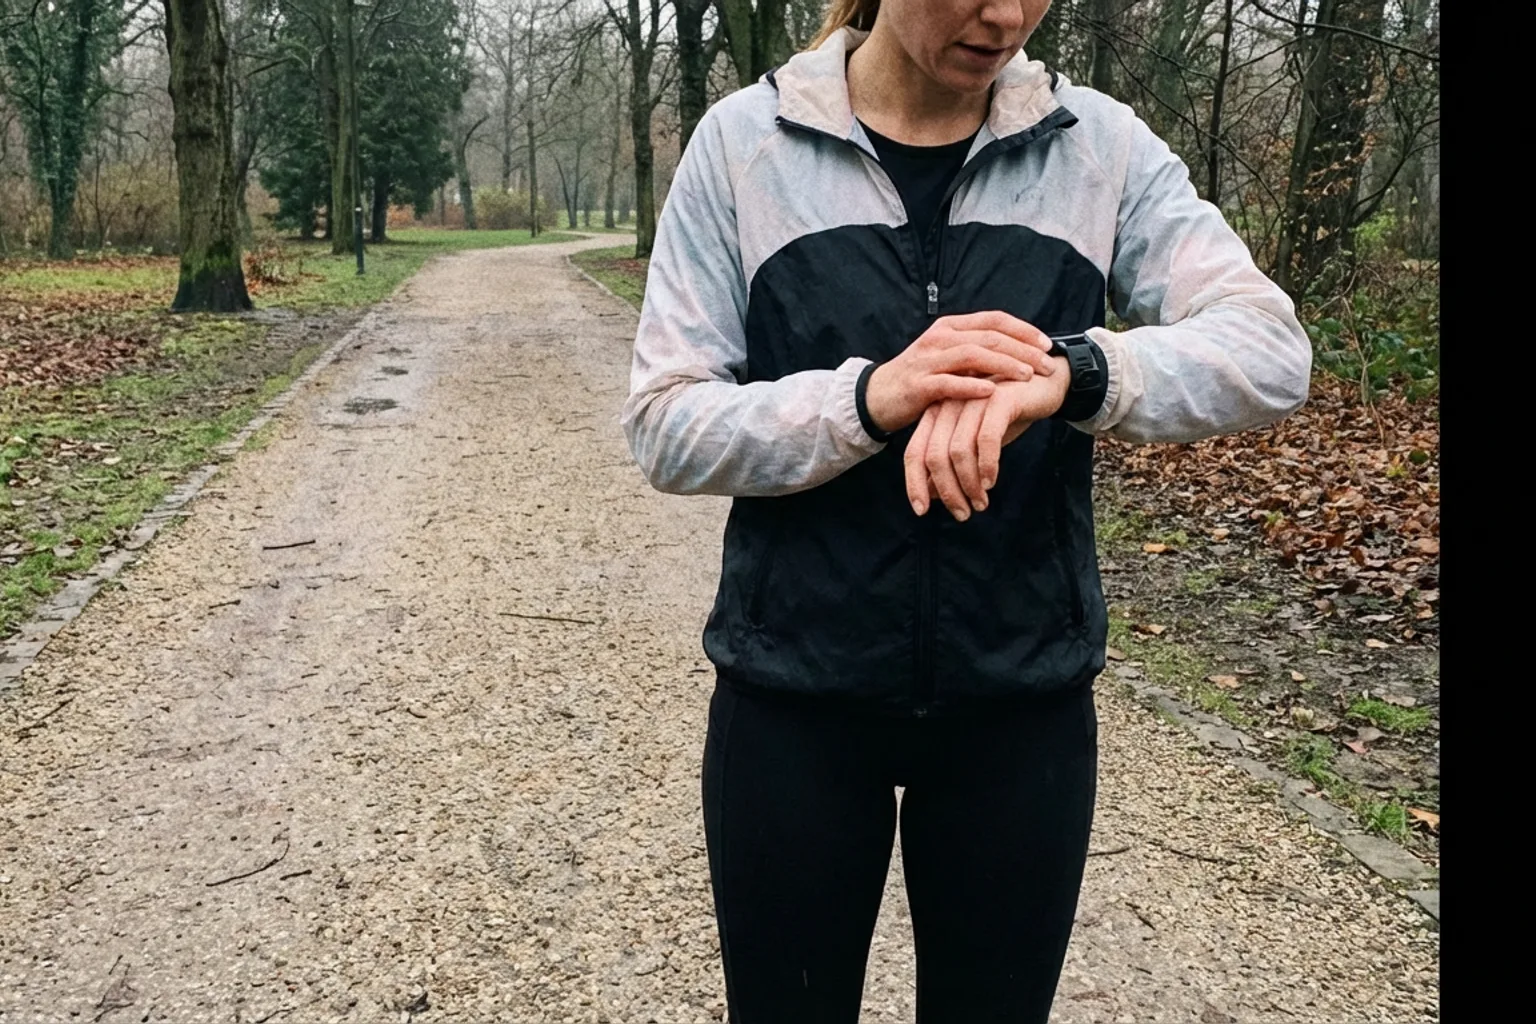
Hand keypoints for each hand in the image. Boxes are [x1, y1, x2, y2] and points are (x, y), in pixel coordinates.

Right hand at [864, 312, 1055, 434]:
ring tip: (1027, 376)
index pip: (993, 320)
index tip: (1047, 344)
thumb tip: (1018, 353)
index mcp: (950, 327)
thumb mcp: (948, 357)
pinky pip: (948, 383)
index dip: (1023, 330)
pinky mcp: (918, 386)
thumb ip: (977, 352)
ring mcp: (927, 360)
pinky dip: (971, 386)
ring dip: (1003, 365)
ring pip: (972, 356)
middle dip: (1023, 350)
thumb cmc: (921, 379)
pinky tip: (991, 393)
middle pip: (989, 337)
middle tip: (1047, 364)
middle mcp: (939, 338)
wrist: (877, 397)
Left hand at [904, 360, 1071, 518]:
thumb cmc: (1007, 415)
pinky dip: (987, 465)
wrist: (1046, 382)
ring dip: (969, 484)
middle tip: (963, 514)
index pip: (915, 452)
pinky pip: (986, 439)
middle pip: (933, 456)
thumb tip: (930, 495)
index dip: (914, 484)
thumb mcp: (975, 443)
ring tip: (981, 503)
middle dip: (947, 491)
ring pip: (958, 451)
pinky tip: (991, 482)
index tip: (921, 511)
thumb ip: (951, 464)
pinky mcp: (999, 398)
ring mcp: (972, 399)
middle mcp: (950, 404)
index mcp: (937, 413)